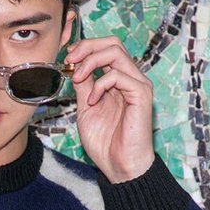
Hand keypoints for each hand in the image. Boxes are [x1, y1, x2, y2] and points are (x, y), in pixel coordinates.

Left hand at [66, 36, 154, 183]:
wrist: (118, 165)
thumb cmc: (105, 142)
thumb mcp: (86, 108)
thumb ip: (83, 86)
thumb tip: (73, 65)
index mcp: (117, 80)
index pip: (106, 48)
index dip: (86, 46)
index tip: (68, 57)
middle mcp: (130, 78)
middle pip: (113, 43)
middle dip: (88, 46)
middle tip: (71, 59)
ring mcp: (137, 85)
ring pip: (116, 53)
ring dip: (91, 62)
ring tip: (78, 79)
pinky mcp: (142, 95)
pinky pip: (120, 75)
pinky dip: (100, 84)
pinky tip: (92, 101)